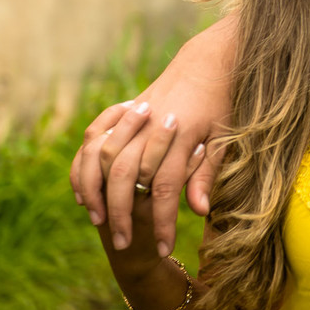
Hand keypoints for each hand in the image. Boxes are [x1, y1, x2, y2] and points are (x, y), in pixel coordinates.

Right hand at [70, 14, 238, 255]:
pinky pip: (92, 139)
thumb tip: (200, 211)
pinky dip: (84, 165)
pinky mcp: (122, 110)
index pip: (167, 187)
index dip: (165, 221)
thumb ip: (207, 173)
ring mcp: (133, 115)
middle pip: (126, 175)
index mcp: (182, 133)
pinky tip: (85, 192)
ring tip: (101, 222)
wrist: (210, 60)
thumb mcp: (225, 136)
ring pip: (102, 158)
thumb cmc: (223, 101)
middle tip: (126, 243)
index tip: (165, 248)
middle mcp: (152, 124)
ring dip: (97, 192)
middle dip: (123, 213)